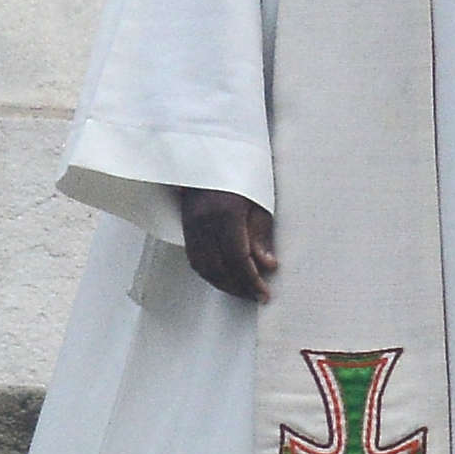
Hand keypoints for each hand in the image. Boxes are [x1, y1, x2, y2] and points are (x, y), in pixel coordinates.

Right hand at [174, 187, 276, 305]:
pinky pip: (194, 258)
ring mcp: (191, 225)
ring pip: (202, 266)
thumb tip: (268, 266)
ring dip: (222, 284)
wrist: (208, 157)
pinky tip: (225, 278)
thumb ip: (262, 235)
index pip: (238, 258)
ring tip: (243, 291)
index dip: (251, 280)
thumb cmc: (240, 176)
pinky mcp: (186, 227)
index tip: (265, 294)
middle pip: (217, 267)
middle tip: (256, 296)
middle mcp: (204, 223)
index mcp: (225, 215)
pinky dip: (210, 273)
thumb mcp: (260, 202)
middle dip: (237, 287)